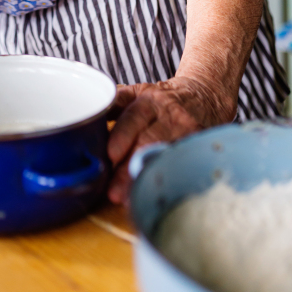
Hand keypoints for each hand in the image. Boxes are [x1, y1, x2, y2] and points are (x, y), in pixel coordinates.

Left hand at [106, 77, 233, 204]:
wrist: (203, 96)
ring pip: (164, 157)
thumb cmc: (162, 99)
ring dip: (146, 178)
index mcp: (148, 100)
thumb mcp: (138, 92)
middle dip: (130, 167)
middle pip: (148, 142)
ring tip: (129, 199)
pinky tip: (154, 196)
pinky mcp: (196, 147)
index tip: (111, 154)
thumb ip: (115, 104)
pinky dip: (166, 181)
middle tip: (114, 191)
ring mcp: (185, 133)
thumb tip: (88, 117)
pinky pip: (180, 166)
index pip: (133, 117)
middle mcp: (168, 116)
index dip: (123, 135)